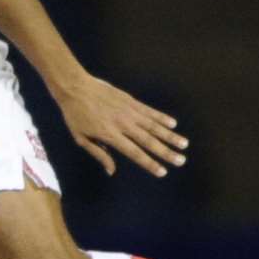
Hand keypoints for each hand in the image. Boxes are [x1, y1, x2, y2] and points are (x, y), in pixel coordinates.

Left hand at [56, 75, 188, 177]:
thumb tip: (111, 171)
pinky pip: (149, 111)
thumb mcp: (81, 138)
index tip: (163, 172)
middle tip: (181, 161)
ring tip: (184, 144)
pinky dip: (162, 117)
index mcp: (110, 135)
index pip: (134, 153)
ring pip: (153, 126)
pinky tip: (173, 124)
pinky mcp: (130, 100)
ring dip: (170, 136)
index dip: (149, 163)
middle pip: (149, 141)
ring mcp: (128, 111)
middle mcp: (123, 124)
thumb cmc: (75, 114)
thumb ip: (98, 154)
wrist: (74, 86)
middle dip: (166, 152)